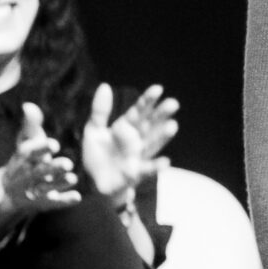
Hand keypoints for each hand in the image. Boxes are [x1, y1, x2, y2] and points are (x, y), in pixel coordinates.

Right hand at [0, 106, 83, 214]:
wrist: (8, 191)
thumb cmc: (24, 159)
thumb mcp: (26, 142)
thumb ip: (31, 125)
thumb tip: (29, 105)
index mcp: (24, 158)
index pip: (30, 152)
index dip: (41, 148)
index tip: (54, 144)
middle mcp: (27, 174)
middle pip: (39, 172)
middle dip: (52, 168)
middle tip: (68, 164)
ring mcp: (34, 190)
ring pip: (46, 187)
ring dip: (58, 183)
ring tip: (73, 178)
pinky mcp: (42, 202)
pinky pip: (53, 202)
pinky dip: (64, 200)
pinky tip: (77, 197)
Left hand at [80, 83, 178, 202]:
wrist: (93, 183)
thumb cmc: (97, 156)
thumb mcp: (94, 130)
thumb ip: (100, 110)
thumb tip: (105, 85)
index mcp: (126, 127)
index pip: (139, 111)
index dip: (148, 100)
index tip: (158, 89)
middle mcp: (136, 139)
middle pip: (151, 124)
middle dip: (161, 115)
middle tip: (173, 103)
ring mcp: (138, 155)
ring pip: (153, 143)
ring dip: (162, 136)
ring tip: (172, 126)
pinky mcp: (135, 173)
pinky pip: (147, 169)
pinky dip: (156, 166)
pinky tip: (166, 162)